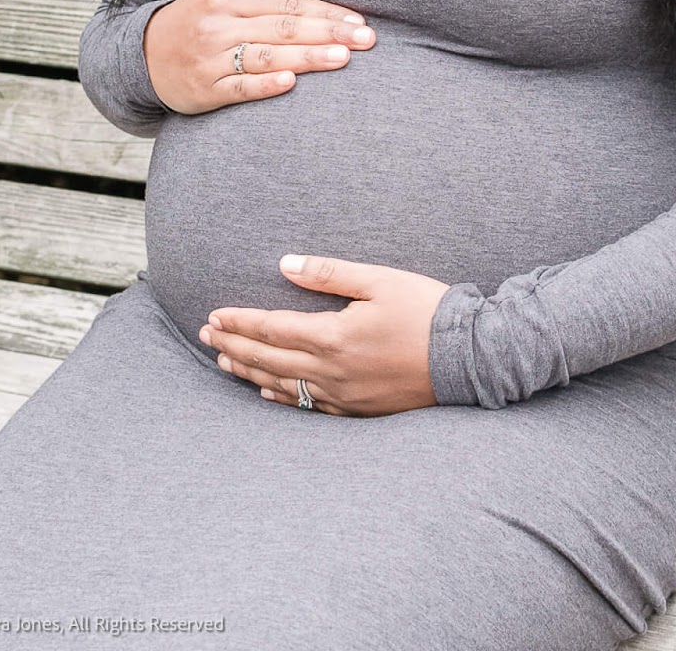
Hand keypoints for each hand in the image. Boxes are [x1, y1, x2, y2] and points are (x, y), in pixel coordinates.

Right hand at [142, 0, 376, 114]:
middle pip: (283, 28)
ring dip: (307, 57)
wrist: (139, 56)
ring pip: (266, 55)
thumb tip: (323, 14)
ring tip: (342, 58)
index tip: (358, 22)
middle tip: (366, 40)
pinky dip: (264, 84)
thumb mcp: (221, 4)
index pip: (286, 4)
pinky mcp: (203, 89)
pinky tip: (290, 82)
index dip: (325, 12)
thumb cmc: (196, 27)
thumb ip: (264, 8)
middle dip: (329, 33)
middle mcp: (218, 25)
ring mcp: (209, 58)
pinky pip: (239, 87)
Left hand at [197, 255, 451, 416]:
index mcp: (334, 336)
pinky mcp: (359, 409)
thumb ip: (329, 274)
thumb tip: (285, 265)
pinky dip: (282, 398)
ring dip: (250, 373)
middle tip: (206, 337)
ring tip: (225, 363)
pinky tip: (268, 394)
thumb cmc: (427, 311)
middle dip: (234, 346)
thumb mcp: (379, 280)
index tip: (214, 315)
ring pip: (284, 386)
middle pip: (269, 359)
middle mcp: (332, 371)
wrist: (469, 357)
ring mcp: (344, 395)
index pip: (272, 329)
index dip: (240, 322)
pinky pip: (309, 407)